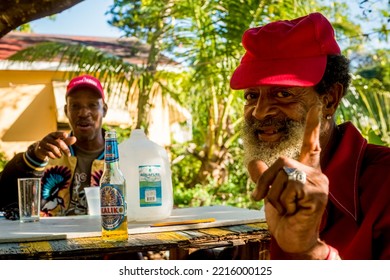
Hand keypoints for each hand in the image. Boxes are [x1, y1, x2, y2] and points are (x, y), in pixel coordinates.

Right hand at [34, 132, 76, 160]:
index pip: (57, 133)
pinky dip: (53, 156)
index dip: (61, 134)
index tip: (66, 135)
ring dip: (59, 154)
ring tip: (60, 156)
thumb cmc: (53, 144)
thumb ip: (67, 141)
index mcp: (53, 134)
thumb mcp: (60, 142)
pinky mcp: (40, 149)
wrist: (41, 149)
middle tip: (69, 155)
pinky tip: (54, 157)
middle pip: (58, 143)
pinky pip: (48, 153)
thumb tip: (75, 138)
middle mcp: (48, 138)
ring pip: (53, 148)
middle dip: (65, 149)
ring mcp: (43, 143)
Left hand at [249, 105, 328, 257]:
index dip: (312, 126)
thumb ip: (263, 177)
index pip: (311, 144)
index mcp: (305, 171)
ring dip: (274, 196)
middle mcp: (315, 173)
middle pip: (281, 161)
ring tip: (285, 209)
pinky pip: (289, 187)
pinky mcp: (319, 193)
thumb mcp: (269, 194)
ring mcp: (319, 183)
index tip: (316, 105)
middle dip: (265, 181)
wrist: (292, 240)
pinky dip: (283, 202)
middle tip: (261, 198)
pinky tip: (293, 212)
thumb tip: (252, 162)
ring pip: (283, 175)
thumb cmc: (284, 217)